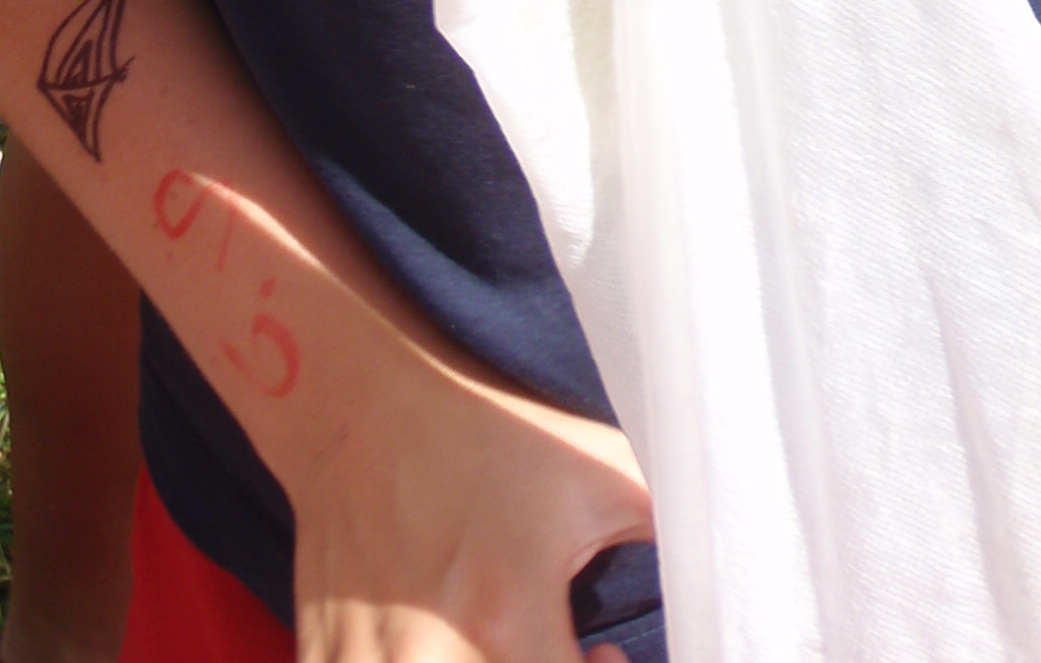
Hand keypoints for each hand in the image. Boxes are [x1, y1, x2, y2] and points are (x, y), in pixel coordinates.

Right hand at [288, 340, 652, 661]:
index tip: (606, 655)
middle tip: (553, 652)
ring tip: (501, 649)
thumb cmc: (488, 432)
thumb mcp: (597, 469)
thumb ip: (662, 527)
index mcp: (507, 616)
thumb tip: (715, 572)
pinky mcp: (325, 658)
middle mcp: (431, 657)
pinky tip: (435, 654)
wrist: (366, 403)